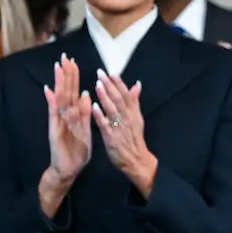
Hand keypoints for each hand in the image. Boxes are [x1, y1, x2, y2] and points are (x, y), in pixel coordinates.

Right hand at [38, 59, 92, 217]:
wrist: (68, 170)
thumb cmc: (77, 151)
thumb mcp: (85, 129)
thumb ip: (85, 113)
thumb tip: (86, 94)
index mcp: (74, 114)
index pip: (74, 91)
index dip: (73, 77)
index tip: (73, 61)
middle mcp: (64, 115)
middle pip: (65, 91)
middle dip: (65, 74)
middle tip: (64, 56)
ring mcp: (58, 122)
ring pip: (59, 99)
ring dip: (59, 83)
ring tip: (58, 67)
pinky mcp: (55, 131)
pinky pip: (54, 115)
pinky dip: (51, 103)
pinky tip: (48, 91)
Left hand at [94, 72, 157, 199]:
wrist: (136, 160)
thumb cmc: (134, 139)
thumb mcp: (137, 118)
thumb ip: (135, 101)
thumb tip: (137, 84)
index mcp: (133, 113)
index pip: (126, 94)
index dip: (118, 83)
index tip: (110, 72)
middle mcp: (127, 118)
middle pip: (118, 98)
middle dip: (109, 85)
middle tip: (100, 73)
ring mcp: (120, 128)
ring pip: (112, 109)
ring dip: (105, 96)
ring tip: (97, 85)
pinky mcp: (112, 138)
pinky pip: (105, 125)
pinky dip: (100, 115)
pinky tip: (93, 106)